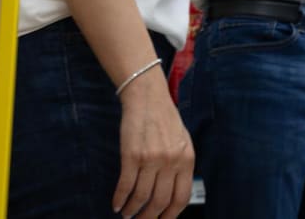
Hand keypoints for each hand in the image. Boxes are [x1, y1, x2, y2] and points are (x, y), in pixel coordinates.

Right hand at [112, 70, 192, 218]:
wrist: (148, 98)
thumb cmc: (165, 120)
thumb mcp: (183, 142)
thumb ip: (180, 166)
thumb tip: (173, 194)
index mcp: (187, 159)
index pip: (181, 198)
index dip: (170, 215)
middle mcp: (171, 162)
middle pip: (160, 202)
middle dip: (149, 217)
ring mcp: (152, 159)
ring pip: (141, 197)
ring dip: (132, 210)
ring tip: (127, 214)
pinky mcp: (132, 156)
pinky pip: (125, 185)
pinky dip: (120, 198)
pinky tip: (116, 204)